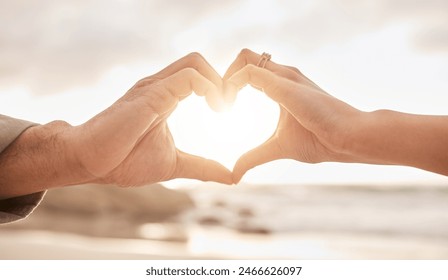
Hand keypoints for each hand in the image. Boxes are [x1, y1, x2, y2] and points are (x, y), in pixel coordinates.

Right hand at [69, 53, 231, 185]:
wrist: (89, 162)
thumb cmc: (123, 161)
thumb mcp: (174, 165)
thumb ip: (202, 167)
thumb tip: (231, 177)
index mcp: (165, 97)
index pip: (198, 74)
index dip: (218, 86)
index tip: (228, 111)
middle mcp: (160, 86)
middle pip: (198, 61)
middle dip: (223, 79)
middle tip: (230, 107)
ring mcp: (154, 88)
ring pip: (195, 62)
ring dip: (218, 82)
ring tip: (223, 108)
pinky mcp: (151, 94)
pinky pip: (188, 77)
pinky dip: (208, 88)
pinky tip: (214, 110)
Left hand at [224, 49, 361, 182]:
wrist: (346, 139)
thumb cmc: (319, 141)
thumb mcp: (276, 147)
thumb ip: (253, 157)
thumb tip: (234, 174)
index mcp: (281, 85)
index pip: (249, 70)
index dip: (231, 83)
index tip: (224, 108)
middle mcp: (282, 75)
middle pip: (244, 57)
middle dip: (224, 77)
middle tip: (219, 104)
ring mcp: (284, 76)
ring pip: (244, 56)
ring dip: (226, 78)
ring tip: (222, 105)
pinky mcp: (284, 83)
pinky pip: (250, 71)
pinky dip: (232, 84)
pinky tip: (228, 106)